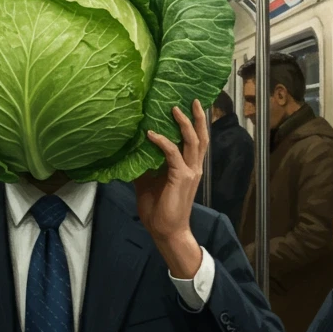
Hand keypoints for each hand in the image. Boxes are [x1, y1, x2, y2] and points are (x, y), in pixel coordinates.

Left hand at [135, 100, 207, 277]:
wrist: (166, 231)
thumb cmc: (158, 210)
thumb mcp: (147, 183)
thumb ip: (144, 166)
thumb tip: (132, 151)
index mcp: (188, 167)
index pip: (194, 141)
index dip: (193, 124)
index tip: (187, 107)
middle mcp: (193, 167)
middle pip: (201, 137)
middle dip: (198, 118)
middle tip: (194, 100)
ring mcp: (189, 172)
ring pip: (193, 141)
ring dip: (185, 124)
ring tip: (175, 108)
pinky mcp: (181, 177)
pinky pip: (173, 154)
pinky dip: (162, 142)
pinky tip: (151, 134)